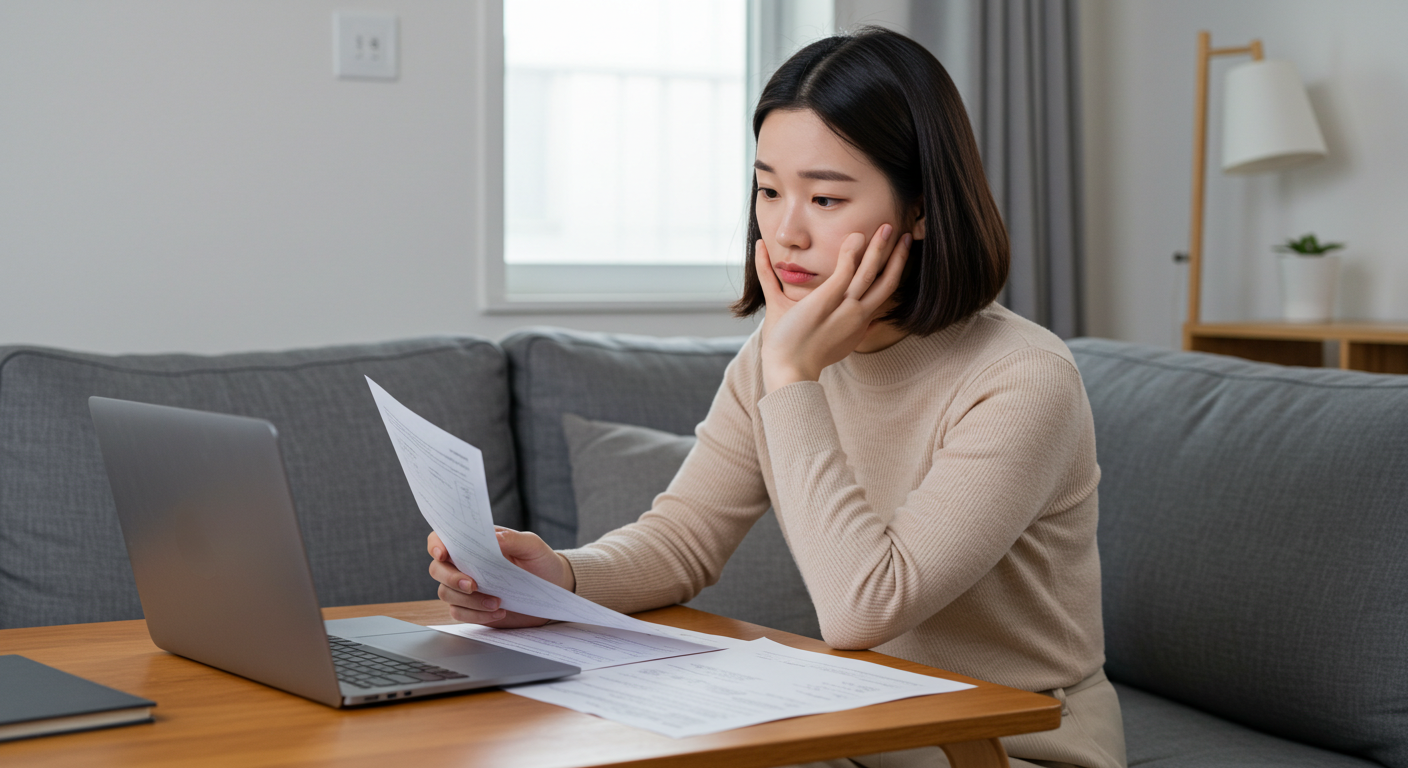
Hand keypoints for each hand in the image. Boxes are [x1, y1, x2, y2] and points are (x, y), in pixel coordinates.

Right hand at [426, 528, 575, 627]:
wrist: (553, 588)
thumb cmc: (540, 561)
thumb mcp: (532, 546)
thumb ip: (512, 539)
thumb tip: (493, 538)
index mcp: (475, 543)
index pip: (442, 539)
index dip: (436, 545)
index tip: (443, 554)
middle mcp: (465, 564)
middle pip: (438, 569)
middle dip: (451, 578)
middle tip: (474, 585)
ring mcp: (467, 587)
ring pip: (446, 593)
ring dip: (469, 601)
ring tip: (497, 602)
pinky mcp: (472, 608)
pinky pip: (459, 613)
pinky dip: (476, 615)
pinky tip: (499, 612)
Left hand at [755, 224, 911, 391]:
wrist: (789, 369)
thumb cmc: (805, 357)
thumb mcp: (837, 343)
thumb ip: (855, 332)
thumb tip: (872, 326)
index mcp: (860, 326)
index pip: (883, 295)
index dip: (894, 273)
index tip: (899, 258)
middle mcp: (858, 316)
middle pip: (887, 282)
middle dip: (898, 256)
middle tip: (906, 234)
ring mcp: (845, 308)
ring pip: (870, 272)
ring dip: (880, 247)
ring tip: (887, 227)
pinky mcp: (828, 299)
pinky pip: (845, 270)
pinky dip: (852, 251)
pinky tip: (857, 236)